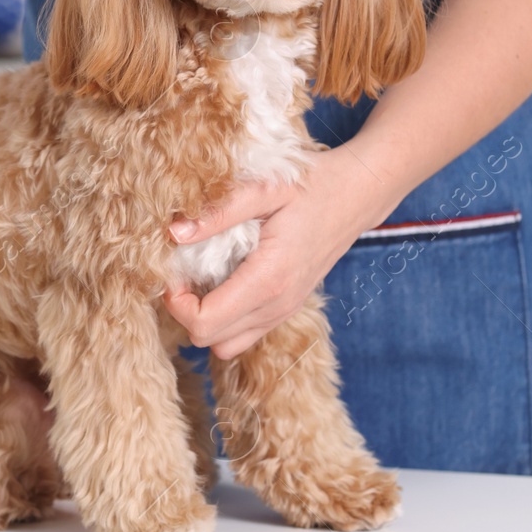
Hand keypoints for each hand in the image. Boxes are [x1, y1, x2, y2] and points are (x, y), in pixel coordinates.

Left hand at [163, 149, 387, 358]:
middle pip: (210, 341)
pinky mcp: (286, 309)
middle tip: (181, 274)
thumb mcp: (264, 189)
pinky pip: (245, 334)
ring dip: (204, 320)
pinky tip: (222, 282)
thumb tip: (173, 233)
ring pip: (227, 345)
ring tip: (200, 280)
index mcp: (267, 280)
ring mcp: (284, 311)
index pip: (204, 324)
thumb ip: (218, 213)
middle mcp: (276, 306)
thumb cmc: (311, 185)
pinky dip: (224, 319)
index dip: (176, 303)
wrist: (357, 194)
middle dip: (184, 312)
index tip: (173, 272)